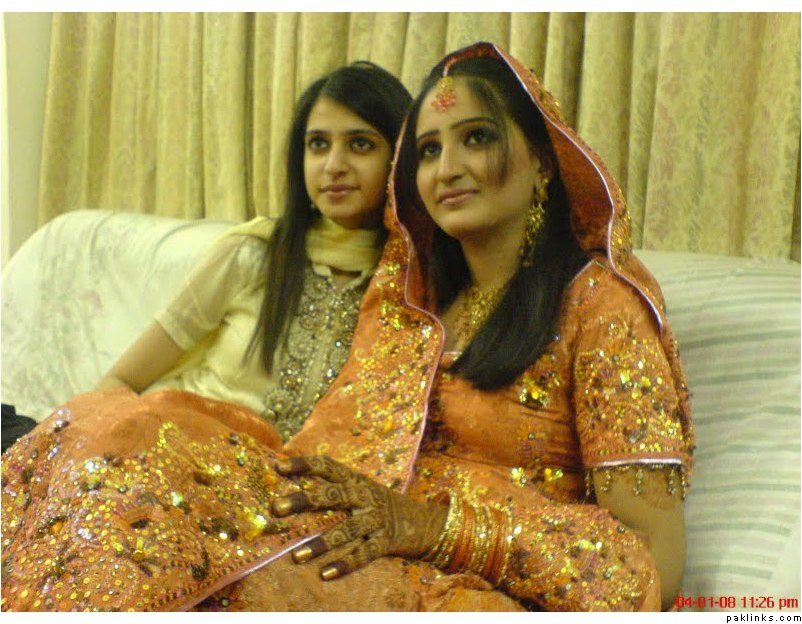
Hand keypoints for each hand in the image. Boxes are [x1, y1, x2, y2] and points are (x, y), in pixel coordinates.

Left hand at [271, 455, 446, 579]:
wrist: (423, 522)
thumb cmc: (379, 505)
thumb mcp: (360, 489)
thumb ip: (332, 487)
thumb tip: (291, 484)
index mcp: (356, 480)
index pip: (327, 467)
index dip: (304, 465)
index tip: (279, 467)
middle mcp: (365, 496)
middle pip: (333, 496)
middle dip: (304, 500)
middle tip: (277, 508)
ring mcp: (376, 519)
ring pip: (346, 530)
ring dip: (320, 544)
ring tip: (296, 556)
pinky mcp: (386, 541)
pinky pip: (364, 554)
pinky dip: (345, 564)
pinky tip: (326, 573)